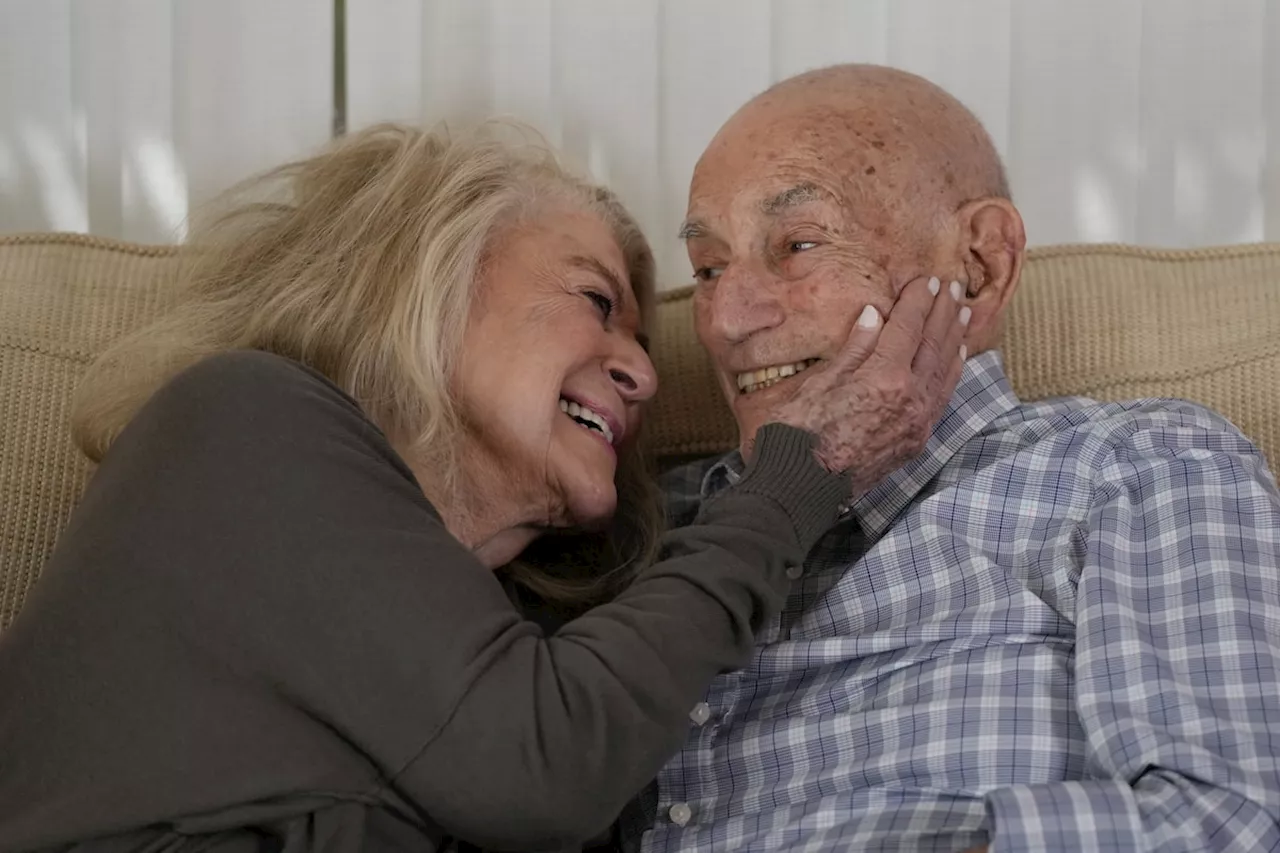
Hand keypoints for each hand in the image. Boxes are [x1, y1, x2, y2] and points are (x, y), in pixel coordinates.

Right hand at [766, 275, 968, 497]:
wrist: (800, 487)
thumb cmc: (796, 432)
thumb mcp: (817, 382)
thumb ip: (854, 349)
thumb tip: (876, 316)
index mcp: (884, 378)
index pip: (908, 328)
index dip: (918, 302)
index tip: (925, 280)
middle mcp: (910, 398)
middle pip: (934, 345)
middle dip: (943, 313)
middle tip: (953, 287)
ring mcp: (917, 422)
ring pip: (945, 371)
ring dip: (955, 339)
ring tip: (963, 313)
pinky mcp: (916, 440)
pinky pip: (943, 397)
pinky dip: (953, 373)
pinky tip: (958, 359)